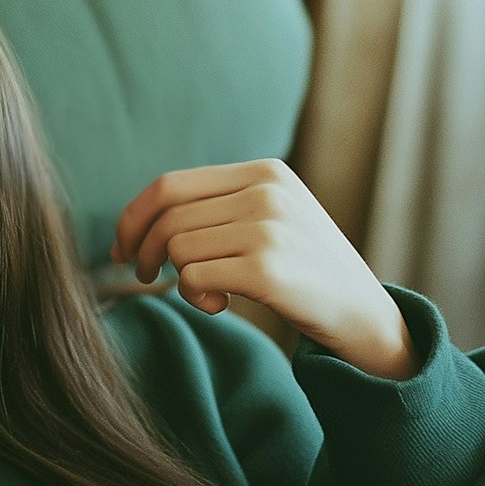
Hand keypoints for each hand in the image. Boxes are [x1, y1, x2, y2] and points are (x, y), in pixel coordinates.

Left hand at [109, 158, 417, 378]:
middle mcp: (267, 192)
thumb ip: (219, 207)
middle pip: (167, 217)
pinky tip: (220, 305)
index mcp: (264, 172)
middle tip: (143, 276)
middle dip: (141, 251)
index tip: (121, 247)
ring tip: (206, 293)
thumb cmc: (305, 270)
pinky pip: (193, 278)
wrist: (364, 313)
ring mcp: (269, 229)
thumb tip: (140, 220)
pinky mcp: (267, 270)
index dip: (133, 218)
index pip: (170, 185)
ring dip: (177, 279)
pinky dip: (194, 297)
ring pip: (177, 248)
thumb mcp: (271, 217)